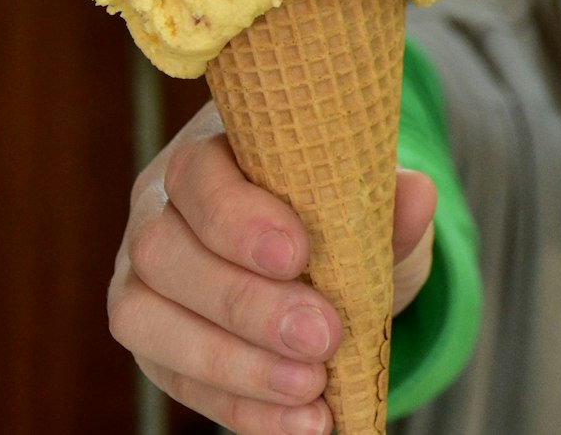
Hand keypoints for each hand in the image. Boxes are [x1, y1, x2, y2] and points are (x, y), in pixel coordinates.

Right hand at [107, 102, 438, 434]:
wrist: (329, 258)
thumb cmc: (340, 210)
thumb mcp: (374, 196)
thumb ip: (388, 196)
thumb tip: (416, 194)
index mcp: (211, 152)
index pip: (199, 174)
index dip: (238, 218)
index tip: (299, 255)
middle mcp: (160, 210)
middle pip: (165, 253)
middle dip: (246, 304)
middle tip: (322, 335)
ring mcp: (144, 279)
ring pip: (148, 321)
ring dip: (236, 365)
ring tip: (312, 387)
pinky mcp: (154, 342)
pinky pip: (176, 380)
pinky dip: (242, 407)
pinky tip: (303, 421)